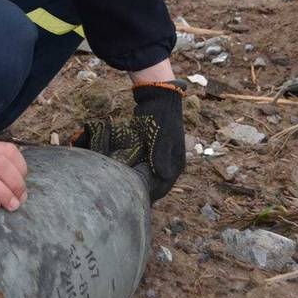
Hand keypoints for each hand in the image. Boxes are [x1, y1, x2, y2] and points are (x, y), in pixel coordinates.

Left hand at [72, 84, 184, 201]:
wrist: (158, 98)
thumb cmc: (160, 118)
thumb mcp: (160, 137)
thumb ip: (160, 156)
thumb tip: (163, 177)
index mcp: (176, 163)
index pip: (163, 187)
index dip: (150, 195)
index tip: (134, 200)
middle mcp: (170, 163)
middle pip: (156, 184)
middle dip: (143, 191)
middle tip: (124, 197)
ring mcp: (161, 157)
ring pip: (149, 176)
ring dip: (139, 181)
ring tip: (122, 188)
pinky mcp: (152, 150)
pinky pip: (144, 166)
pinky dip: (136, 171)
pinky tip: (123, 174)